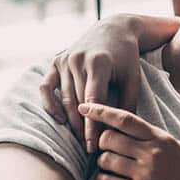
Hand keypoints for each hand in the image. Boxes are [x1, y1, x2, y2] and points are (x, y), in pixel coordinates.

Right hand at [40, 16, 143, 151]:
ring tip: (79, 140)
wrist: (113, 30)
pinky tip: (60, 120)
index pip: (94, 102)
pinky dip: (50, 104)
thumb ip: (128, 104)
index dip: (93, 126)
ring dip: (70, 121)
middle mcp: (78, 60)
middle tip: (88, 150)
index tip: (94, 147)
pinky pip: (46, 87)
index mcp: (99, 63)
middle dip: (83, 128)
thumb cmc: (127, 58)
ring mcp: (64, 60)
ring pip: (64, 98)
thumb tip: (124, 133)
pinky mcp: (55, 61)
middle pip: (78, 103)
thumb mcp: (133, 79)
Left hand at [78, 102, 179, 179]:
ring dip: (103, 161)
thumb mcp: (175, 146)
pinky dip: (103, 179)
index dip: (101, 110)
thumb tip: (121, 127)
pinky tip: (110, 178)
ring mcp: (145, 173)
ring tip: (112, 164)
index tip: (85, 106)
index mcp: (160, 138)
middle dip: (103, 141)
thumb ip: (151, 137)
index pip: (125, 119)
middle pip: (109, 138)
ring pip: (105, 160)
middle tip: (108, 147)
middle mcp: (152, 153)